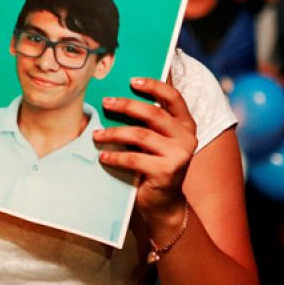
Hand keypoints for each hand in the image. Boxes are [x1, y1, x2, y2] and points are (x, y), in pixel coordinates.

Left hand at [94, 77, 197, 224]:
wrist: (163, 203)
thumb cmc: (155, 166)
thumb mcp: (156, 141)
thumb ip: (148, 123)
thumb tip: (117, 99)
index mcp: (186, 125)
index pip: (173, 98)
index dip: (154, 86)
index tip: (132, 81)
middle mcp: (186, 137)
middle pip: (153, 114)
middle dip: (126, 106)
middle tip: (106, 102)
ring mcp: (179, 155)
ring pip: (140, 135)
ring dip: (114, 133)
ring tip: (96, 135)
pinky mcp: (167, 171)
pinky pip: (134, 159)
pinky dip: (115, 157)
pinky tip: (102, 156)